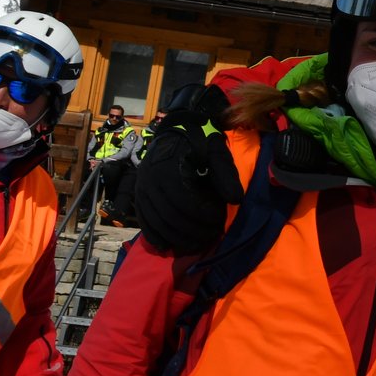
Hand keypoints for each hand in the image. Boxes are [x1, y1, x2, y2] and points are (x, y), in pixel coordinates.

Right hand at [133, 118, 242, 253]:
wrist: (179, 127)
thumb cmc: (200, 140)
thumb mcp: (217, 152)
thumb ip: (226, 175)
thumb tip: (235, 200)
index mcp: (167, 170)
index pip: (185, 203)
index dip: (204, 216)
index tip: (219, 221)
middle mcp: (149, 182)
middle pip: (170, 216)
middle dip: (193, 231)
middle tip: (212, 236)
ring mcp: (141, 189)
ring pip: (156, 222)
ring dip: (176, 238)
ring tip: (197, 245)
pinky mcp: (139, 195)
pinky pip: (144, 220)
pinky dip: (155, 236)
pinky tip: (167, 247)